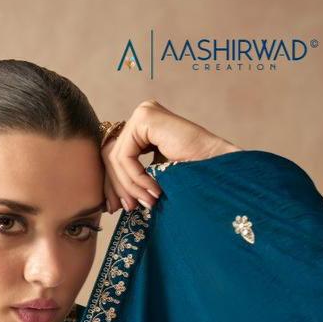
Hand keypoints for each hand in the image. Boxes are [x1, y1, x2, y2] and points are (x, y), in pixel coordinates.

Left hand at [101, 99, 241, 211]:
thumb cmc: (190, 180)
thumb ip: (130, 182)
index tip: (117, 209)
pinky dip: (136, 177)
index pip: (114, 157)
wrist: (216, 174)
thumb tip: (106, 203)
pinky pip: (125, 155)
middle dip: (117, 187)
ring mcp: (144, 113)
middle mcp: (141, 116)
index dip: (112, 185)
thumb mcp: (152, 181)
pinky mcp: (146, 118)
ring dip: (130, 185)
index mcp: (142, 129)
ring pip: (115, 157)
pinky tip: (154, 189)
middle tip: (129, 208)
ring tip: (147, 202)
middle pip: (111, 155)